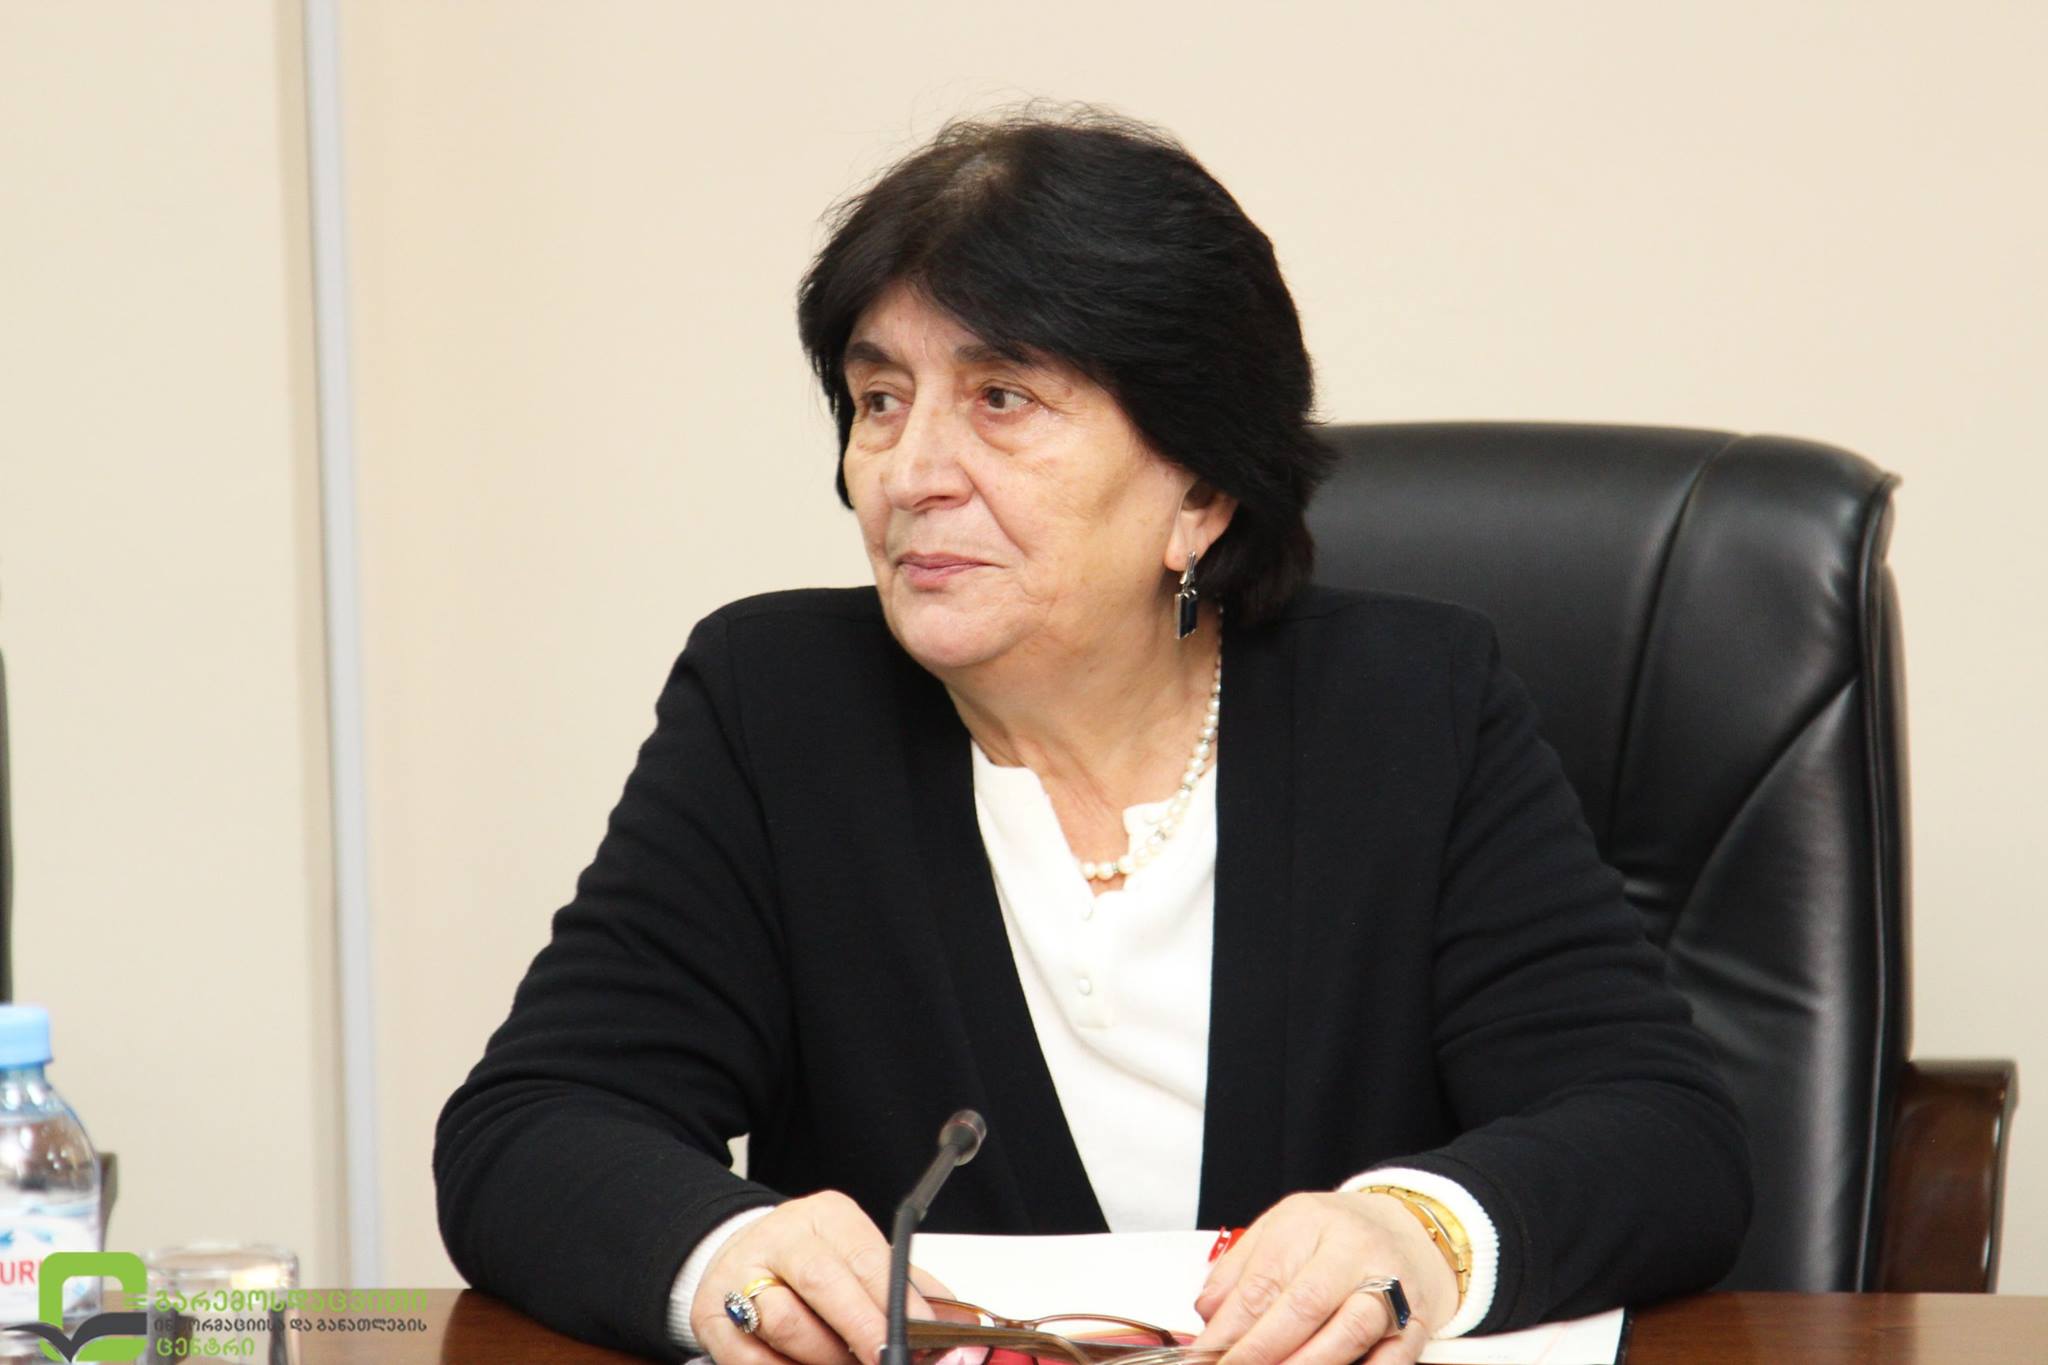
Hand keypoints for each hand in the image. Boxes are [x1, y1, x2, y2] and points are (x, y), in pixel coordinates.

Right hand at [690, 1190, 953, 1364]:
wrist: (738, 1256)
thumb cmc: (812, 1263)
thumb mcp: (860, 1258)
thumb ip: (905, 1288)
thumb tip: (956, 1326)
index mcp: (826, 1217)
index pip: (868, 1257)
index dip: (896, 1302)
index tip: (918, 1336)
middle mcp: (782, 1238)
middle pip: (824, 1283)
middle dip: (862, 1330)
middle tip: (885, 1359)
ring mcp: (741, 1276)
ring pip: (787, 1323)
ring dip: (824, 1357)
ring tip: (845, 1364)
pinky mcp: (713, 1317)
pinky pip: (751, 1357)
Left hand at [1189, 1191, 1457, 1364]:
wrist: (1404, 1229)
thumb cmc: (1333, 1235)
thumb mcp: (1278, 1231)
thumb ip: (1238, 1271)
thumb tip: (1208, 1315)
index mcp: (1309, 1222)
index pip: (1264, 1279)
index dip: (1230, 1326)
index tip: (1206, 1355)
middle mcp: (1352, 1249)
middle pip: (1304, 1305)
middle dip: (1262, 1350)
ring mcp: (1391, 1284)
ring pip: (1348, 1332)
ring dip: (1307, 1364)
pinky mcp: (1415, 1321)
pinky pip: (1392, 1357)